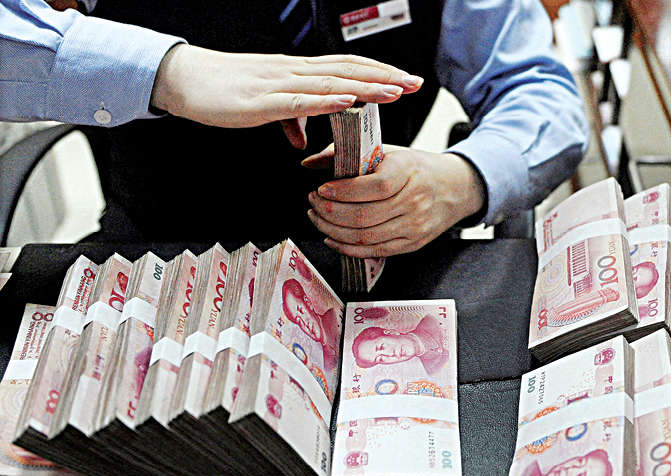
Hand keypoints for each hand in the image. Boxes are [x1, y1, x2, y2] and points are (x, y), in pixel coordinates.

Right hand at [150, 44, 422, 127]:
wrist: (184, 79)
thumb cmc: (222, 90)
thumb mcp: (264, 107)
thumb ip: (289, 119)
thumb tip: (304, 140)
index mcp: (296, 73)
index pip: (345, 67)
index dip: (376, 71)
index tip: (404, 80)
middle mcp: (294, 73)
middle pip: (348, 70)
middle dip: (384, 77)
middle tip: (415, 83)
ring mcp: (280, 84)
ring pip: (331, 82)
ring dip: (366, 86)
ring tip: (395, 91)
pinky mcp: (263, 101)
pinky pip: (300, 101)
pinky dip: (327, 100)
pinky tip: (348, 100)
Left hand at [304, 145, 485, 256]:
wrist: (454, 188)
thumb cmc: (416, 168)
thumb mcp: (388, 152)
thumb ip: (348, 154)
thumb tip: (310, 162)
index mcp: (409, 171)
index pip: (374, 187)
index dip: (343, 191)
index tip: (321, 188)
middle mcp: (415, 201)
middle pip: (365, 216)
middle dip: (330, 213)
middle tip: (313, 204)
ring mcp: (415, 226)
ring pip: (366, 237)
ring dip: (333, 230)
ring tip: (318, 218)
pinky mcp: (412, 244)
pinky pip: (375, 251)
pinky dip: (348, 248)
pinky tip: (332, 237)